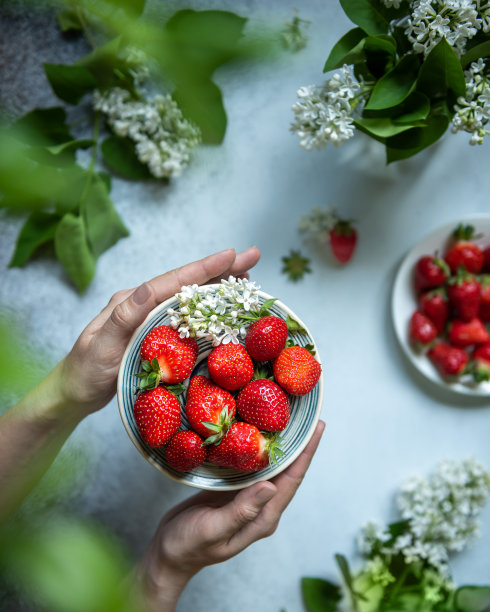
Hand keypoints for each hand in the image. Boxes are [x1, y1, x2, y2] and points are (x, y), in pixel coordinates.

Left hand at [60, 247, 259, 416]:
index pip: (173, 281)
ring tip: (246, 277)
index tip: (231, 255)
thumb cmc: (85, 371)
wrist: (74, 392)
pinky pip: (187, 315)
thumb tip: (145, 288)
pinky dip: (208, 308)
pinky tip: (223, 309)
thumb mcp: (101, 346)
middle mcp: (143, 304)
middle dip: (221, 270)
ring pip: (190, 297)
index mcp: (131, 301)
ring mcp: (150, 317)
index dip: (204, 268)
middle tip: (253, 257)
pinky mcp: (156, 333)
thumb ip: (123, 318)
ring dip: (218, 286)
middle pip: (187, 283)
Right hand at [136, 421, 324, 611]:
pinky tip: (257, 434)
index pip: (292, 480)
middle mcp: (261, 507)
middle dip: (299, 444)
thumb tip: (271, 486)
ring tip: (289, 419)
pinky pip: (252, 467)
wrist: (168, 554)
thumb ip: (242, 510)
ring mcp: (247, 498)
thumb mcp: (214, 529)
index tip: (317, 428)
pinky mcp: (233, 491)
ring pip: (271, 467)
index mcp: (263, 518)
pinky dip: (258, 449)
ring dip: (281, 445)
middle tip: (308, 416)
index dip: (306, 453)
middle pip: (287, 471)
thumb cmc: (189, 546)